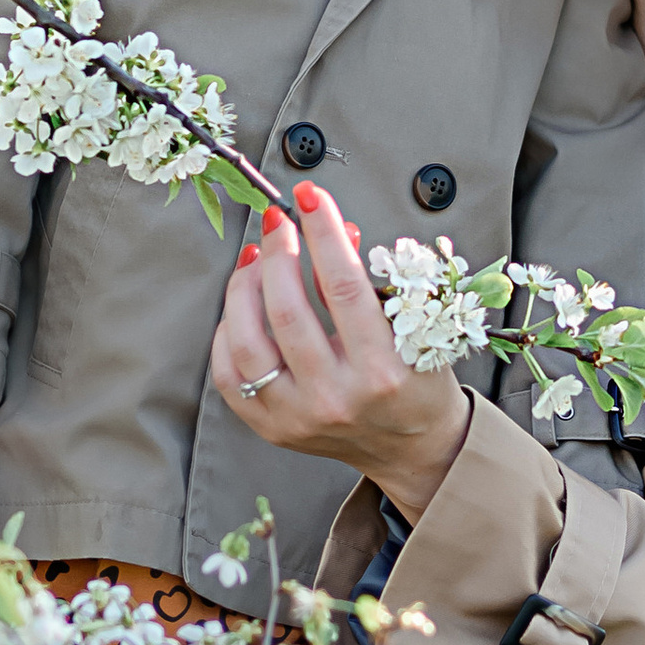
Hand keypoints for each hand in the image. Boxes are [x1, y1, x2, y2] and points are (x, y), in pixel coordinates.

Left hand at [209, 185, 469, 515]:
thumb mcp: (414, 326)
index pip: (344, 287)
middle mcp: (337, 398)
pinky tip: (242, 307)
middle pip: (287, 312)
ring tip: (256, 258)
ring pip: (247, 342)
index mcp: (383, 373)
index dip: (322, 234)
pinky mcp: (272, 428)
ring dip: (244, 287)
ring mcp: (299, 418)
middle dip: (277, 252)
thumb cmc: (416, 380)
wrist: (411, 447)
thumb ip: (370, 279)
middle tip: (277, 220)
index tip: (310, 198)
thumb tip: (331, 228)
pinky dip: (228, 332)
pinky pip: (229, 376)